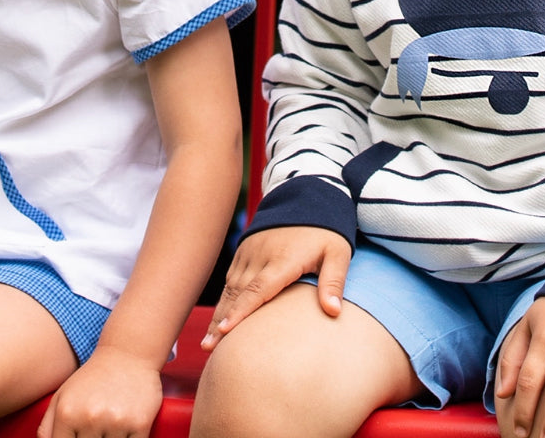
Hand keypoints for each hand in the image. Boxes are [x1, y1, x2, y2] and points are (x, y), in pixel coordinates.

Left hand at [37, 345, 162, 437]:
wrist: (129, 351)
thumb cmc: (92, 379)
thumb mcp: (62, 396)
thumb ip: (47, 428)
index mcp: (66, 413)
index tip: (79, 437)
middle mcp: (90, 418)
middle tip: (94, 430)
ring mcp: (116, 421)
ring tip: (109, 428)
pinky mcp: (140, 423)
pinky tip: (126, 431)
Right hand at [200, 225, 350, 350]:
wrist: (307, 196)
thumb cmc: (326, 230)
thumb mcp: (338, 252)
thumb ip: (334, 281)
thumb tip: (334, 312)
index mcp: (282, 259)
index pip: (258, 289)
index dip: (241, 311)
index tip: (225, 331)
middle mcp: (260, 255)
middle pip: (238, 293)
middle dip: (221, 321)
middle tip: (207, 348)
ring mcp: (250, 252)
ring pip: (230, 287)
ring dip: (219, 314)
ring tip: (207, 343)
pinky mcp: (245, 250)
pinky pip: (230, 278)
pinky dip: (223, 300)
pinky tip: (218, 320)